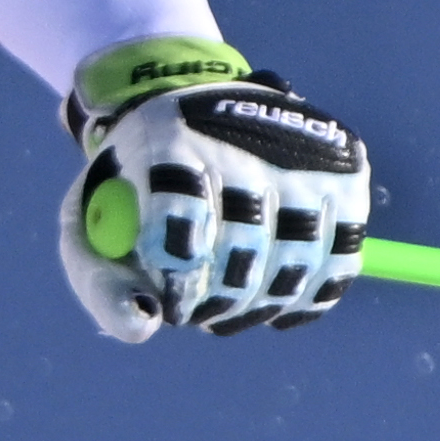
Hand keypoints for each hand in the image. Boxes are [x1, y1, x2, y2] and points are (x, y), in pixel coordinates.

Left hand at [56, 37, 370, 340]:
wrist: (188, 113)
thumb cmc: (135, 185)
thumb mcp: (91, 225)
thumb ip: (103, 284)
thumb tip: (145, 327)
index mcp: (170, 138)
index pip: (184, 226)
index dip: (181, 283)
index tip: (174, 302)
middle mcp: (243, 136)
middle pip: (245, 250)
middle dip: (218, 300)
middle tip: (199, 307)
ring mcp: (302, 152)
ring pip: (296, 263)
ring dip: (259, 304)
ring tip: (230, 301)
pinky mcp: (348, 173)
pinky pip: (341, 263)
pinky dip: (305, 296)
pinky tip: (272, 297)